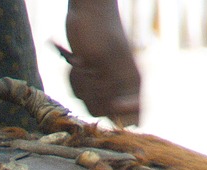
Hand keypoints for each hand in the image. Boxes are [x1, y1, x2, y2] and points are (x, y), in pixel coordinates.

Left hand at [63, 0, 140, 125]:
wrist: (86, 13)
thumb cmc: (100, 32)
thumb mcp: (107, 61)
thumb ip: (115, 89)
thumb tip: (122, 114)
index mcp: (133, 84)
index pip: (133, 118)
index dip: (119, 116)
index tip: (111, 101)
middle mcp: (120, 87)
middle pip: (102, 112)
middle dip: (92, 92)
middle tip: (93, 69)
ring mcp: (103, 84)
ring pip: (87, 103)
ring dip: (80, 84)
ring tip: (84, 63)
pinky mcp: (89, 80)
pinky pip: (77, 93)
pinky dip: (74, 79)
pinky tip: (78, 62)